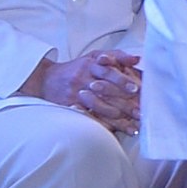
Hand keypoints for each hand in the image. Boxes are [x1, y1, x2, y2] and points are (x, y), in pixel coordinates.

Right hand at [27, 46, 143, 132]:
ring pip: (98, 106)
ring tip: (131, 124)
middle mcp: (83, 79)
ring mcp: (76, 95)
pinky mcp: (72, 108)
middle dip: (124, 103)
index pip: (108, 72)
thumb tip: (137, 58)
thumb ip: (117, 56)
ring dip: (116, 116)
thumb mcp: (95, 56)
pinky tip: (115, 131)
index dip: (122, 80)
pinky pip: (88, 117)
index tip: (135, 89)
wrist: (47, 80)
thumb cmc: (77, 68)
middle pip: (105, 91)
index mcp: (91, 65)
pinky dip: (103, 125)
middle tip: (139, 112)